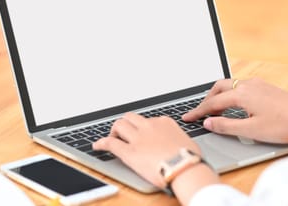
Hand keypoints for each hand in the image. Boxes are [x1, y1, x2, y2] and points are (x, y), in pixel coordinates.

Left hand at [92, 113, 214, 187]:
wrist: (186, 169)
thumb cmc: (191, 160)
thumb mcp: (187, 142)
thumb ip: (176, 139)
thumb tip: (176, 145)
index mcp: (164, 123)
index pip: (148, 120)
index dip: (142, 127)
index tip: (140, 133)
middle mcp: (149, 126)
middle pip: (130, 117)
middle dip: (125, 124)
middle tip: (123, 133)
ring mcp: (138, 138)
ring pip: (119, 125)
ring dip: (114, 131)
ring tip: (113, 138)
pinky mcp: (129, 152)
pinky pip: (110, 143)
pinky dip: (102, 143)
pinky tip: (97, 146)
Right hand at [182, 78, 287, 143]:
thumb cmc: (285, 125)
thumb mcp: (252, 130)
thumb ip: (227, 126)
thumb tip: (208, 123)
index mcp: (242, 94)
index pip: (213, 103)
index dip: (198, 111)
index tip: (187, 118)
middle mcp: (248, 85)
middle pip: (218, 87)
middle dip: (206, 99)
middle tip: (199, 113)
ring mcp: (258, 84)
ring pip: (229, 85)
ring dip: (218, 96)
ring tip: (214, 110)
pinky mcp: (266, 87)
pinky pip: (240, 86)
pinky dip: (230, 94)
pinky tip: (234, 106)